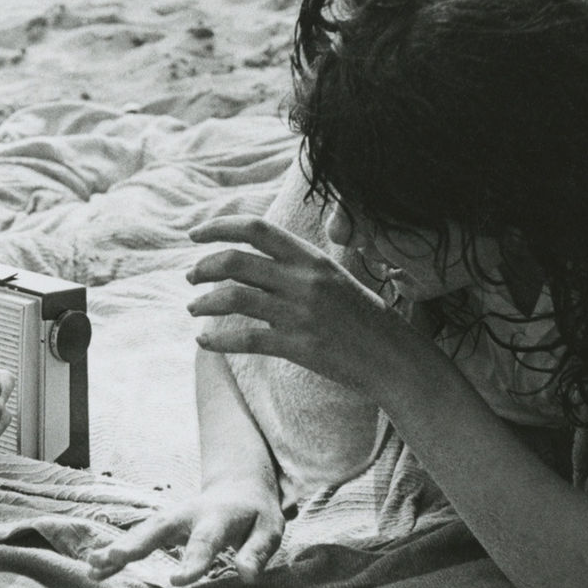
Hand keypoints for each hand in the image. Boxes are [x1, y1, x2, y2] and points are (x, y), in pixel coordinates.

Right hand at [85, 485, 283, 584]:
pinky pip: (137, 537)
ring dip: (118, 547)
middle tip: (113, 559)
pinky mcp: (162, 524)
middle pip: (160, 529)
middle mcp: (189, 514)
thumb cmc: (256, 515)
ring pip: (142, 531)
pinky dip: (117, 552)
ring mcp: (172, 517)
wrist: (239, 487)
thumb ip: (257, 551)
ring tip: (93, 565)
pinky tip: (95, 568)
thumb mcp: (270, 529)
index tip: (177, 581)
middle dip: (136, 544)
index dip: (192, 561)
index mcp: (218, 518)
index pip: (205, 541)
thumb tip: (248, 576)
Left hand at [187, 215, 407, 395]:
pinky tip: (204, 342)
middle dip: (203, 267)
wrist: (396, 361)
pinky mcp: (298, 346)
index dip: (220, 227)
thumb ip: (299, 270)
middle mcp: (304, 280)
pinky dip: (217, 340)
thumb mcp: (337, 280)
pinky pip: (245, 339)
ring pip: (234, 298)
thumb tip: (256, 267)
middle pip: (236, 261)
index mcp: (313, 259)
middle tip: (190, 277)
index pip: (257, 229)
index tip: (195, 234)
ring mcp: (300, 313)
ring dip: (204, 302)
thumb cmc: (367, 320)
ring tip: (192, 308)